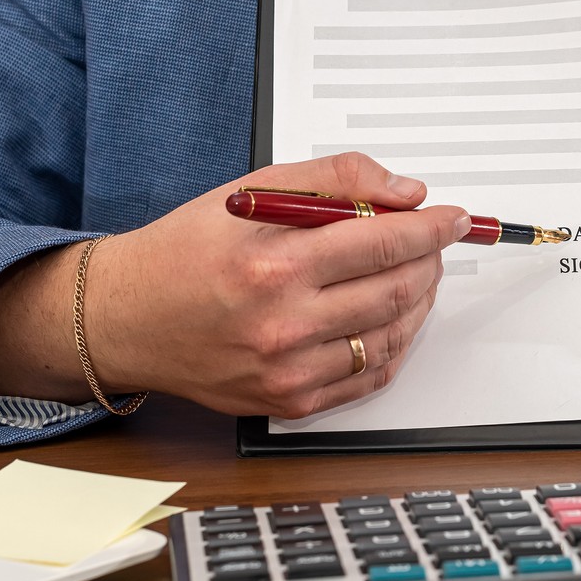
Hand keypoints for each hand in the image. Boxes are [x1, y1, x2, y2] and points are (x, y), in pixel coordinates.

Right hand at [86, 152, 468, 418]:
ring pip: (392, 335)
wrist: (127, 318)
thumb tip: (405, 193)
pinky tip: (390, 317)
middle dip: (429, 260)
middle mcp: (283, 324)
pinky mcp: (289, 402)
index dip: (431, 227)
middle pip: (396, 289)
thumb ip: (334, 179)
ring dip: (418, 301)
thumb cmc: (186, 250)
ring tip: (414, 274)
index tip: (452, 217)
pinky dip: (393, 344)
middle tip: (432, 242)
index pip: (384, 240)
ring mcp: (288, 371)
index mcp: (274, 265)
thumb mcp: (252, 191)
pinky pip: (369, 377)